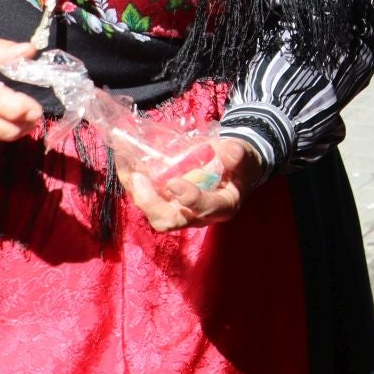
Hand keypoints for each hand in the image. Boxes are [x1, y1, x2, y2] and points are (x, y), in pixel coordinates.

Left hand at [124, 136, 263, 232]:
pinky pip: (148, 201)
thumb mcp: (245, 156)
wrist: (234, 168)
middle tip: (138, 178)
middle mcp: (198, 215)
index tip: (174, 182)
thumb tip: (230, 152)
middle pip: (170, 220)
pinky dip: (136, 187)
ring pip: (154, 213)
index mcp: (223, 206)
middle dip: (151, 204)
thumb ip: (238, 154)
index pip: (206, 209)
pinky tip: (128, 167)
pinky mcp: (168, 204)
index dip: (190, 199)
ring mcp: (181, 212)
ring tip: (128, 170)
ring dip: (138, 194)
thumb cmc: (239, 164)